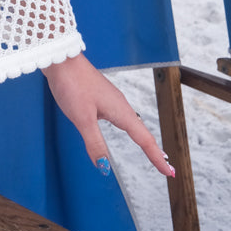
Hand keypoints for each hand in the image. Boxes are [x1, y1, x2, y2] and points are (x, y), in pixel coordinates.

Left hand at [43, 51, 174, 178]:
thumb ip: (94, 143)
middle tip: (165, 166)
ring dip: (142, 139)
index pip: (144, 139)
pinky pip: (120, 116)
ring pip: (132, 123)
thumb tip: (104, 167)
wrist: (61, 58)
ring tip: (150, 151)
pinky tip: (123, 127)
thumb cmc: (72, 85)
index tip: (169, 172)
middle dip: (154, 150)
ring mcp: (111, 99)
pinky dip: (129, 128)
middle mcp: (120, 105)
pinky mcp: (101, 95)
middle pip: (142, 132)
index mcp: (121, 111)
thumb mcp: (82, 119)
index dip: (157, 157)